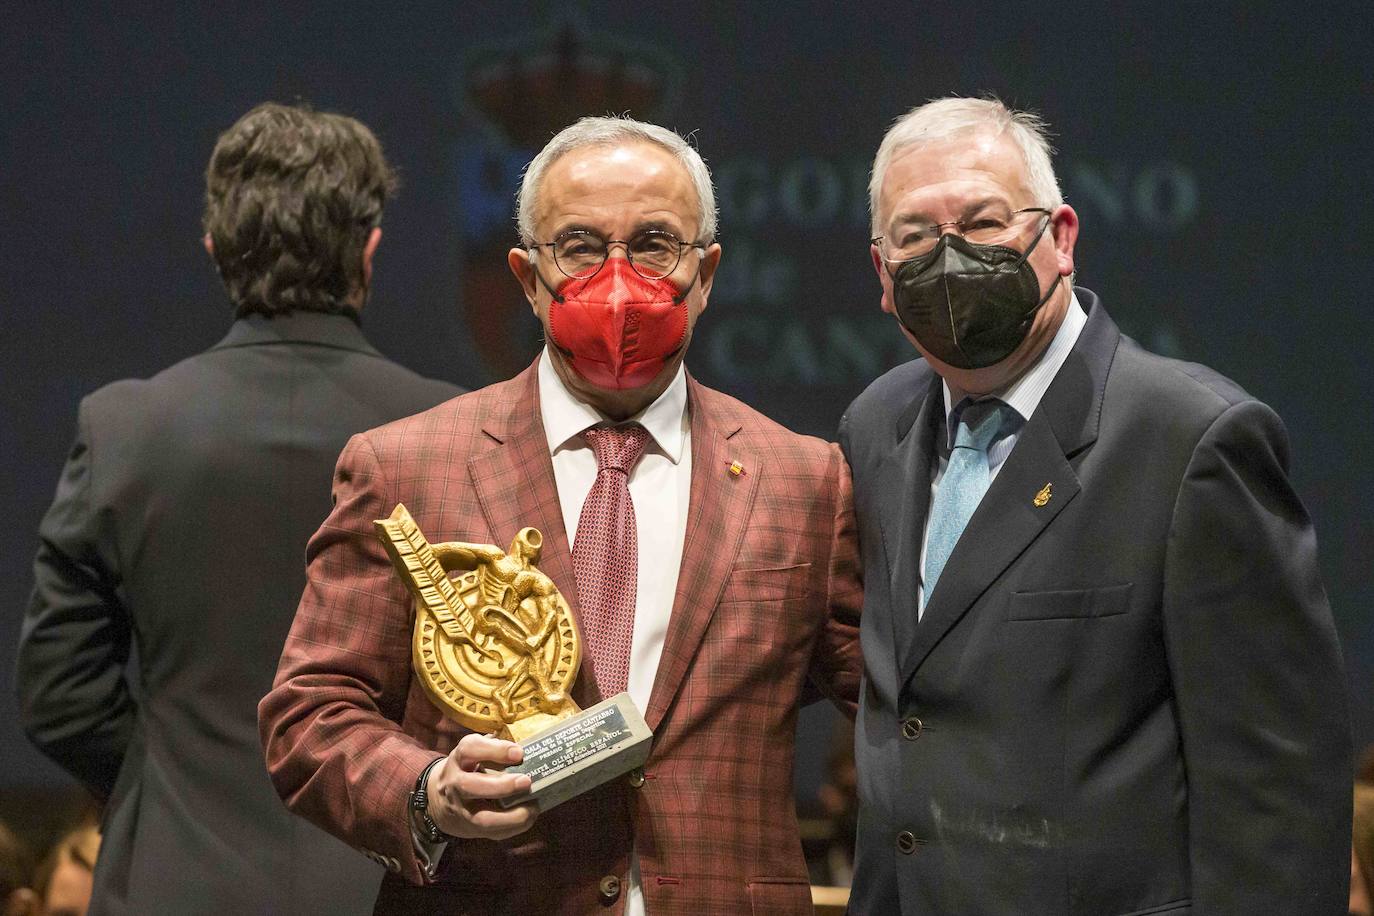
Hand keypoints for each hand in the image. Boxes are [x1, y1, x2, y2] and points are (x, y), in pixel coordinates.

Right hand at [423, 734, 537, 840]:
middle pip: (471, 786)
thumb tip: (527, 743)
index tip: (519, 752)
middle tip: (526, 782)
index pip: (469, 749)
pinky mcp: (470, 828)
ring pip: (482, 818)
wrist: (440, 801)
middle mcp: (455, 784)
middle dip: (502, 786)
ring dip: (511, 816)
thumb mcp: (473, 753)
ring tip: (532, 808)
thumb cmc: (468, 770)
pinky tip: (529, 817)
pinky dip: (514, 827)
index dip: (494, 750)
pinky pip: (493, 833)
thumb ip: (494, 747)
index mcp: (459, 759)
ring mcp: (461, 809)